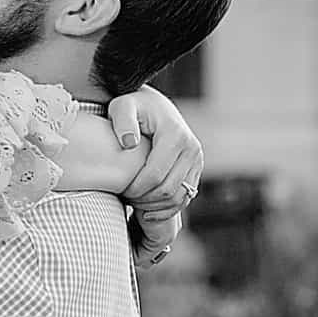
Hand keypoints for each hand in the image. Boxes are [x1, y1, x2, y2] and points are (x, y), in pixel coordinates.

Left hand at [112, 83, 204, 260]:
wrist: (155, 106)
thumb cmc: (134, 107)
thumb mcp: (123, 107)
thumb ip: (123, 120)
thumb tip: (129, 143)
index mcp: (175, 135)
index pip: (155, 175)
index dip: (135, 189)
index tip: (120, 189)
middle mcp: (192, 148)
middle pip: (168, 190)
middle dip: (144, 200)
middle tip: (125, 197)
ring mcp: (197, 160)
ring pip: (178, 198)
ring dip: (155, 207)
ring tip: (135, 202)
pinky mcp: (197, 169)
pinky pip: (185, 198)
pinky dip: (167, 209)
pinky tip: (148, 211)